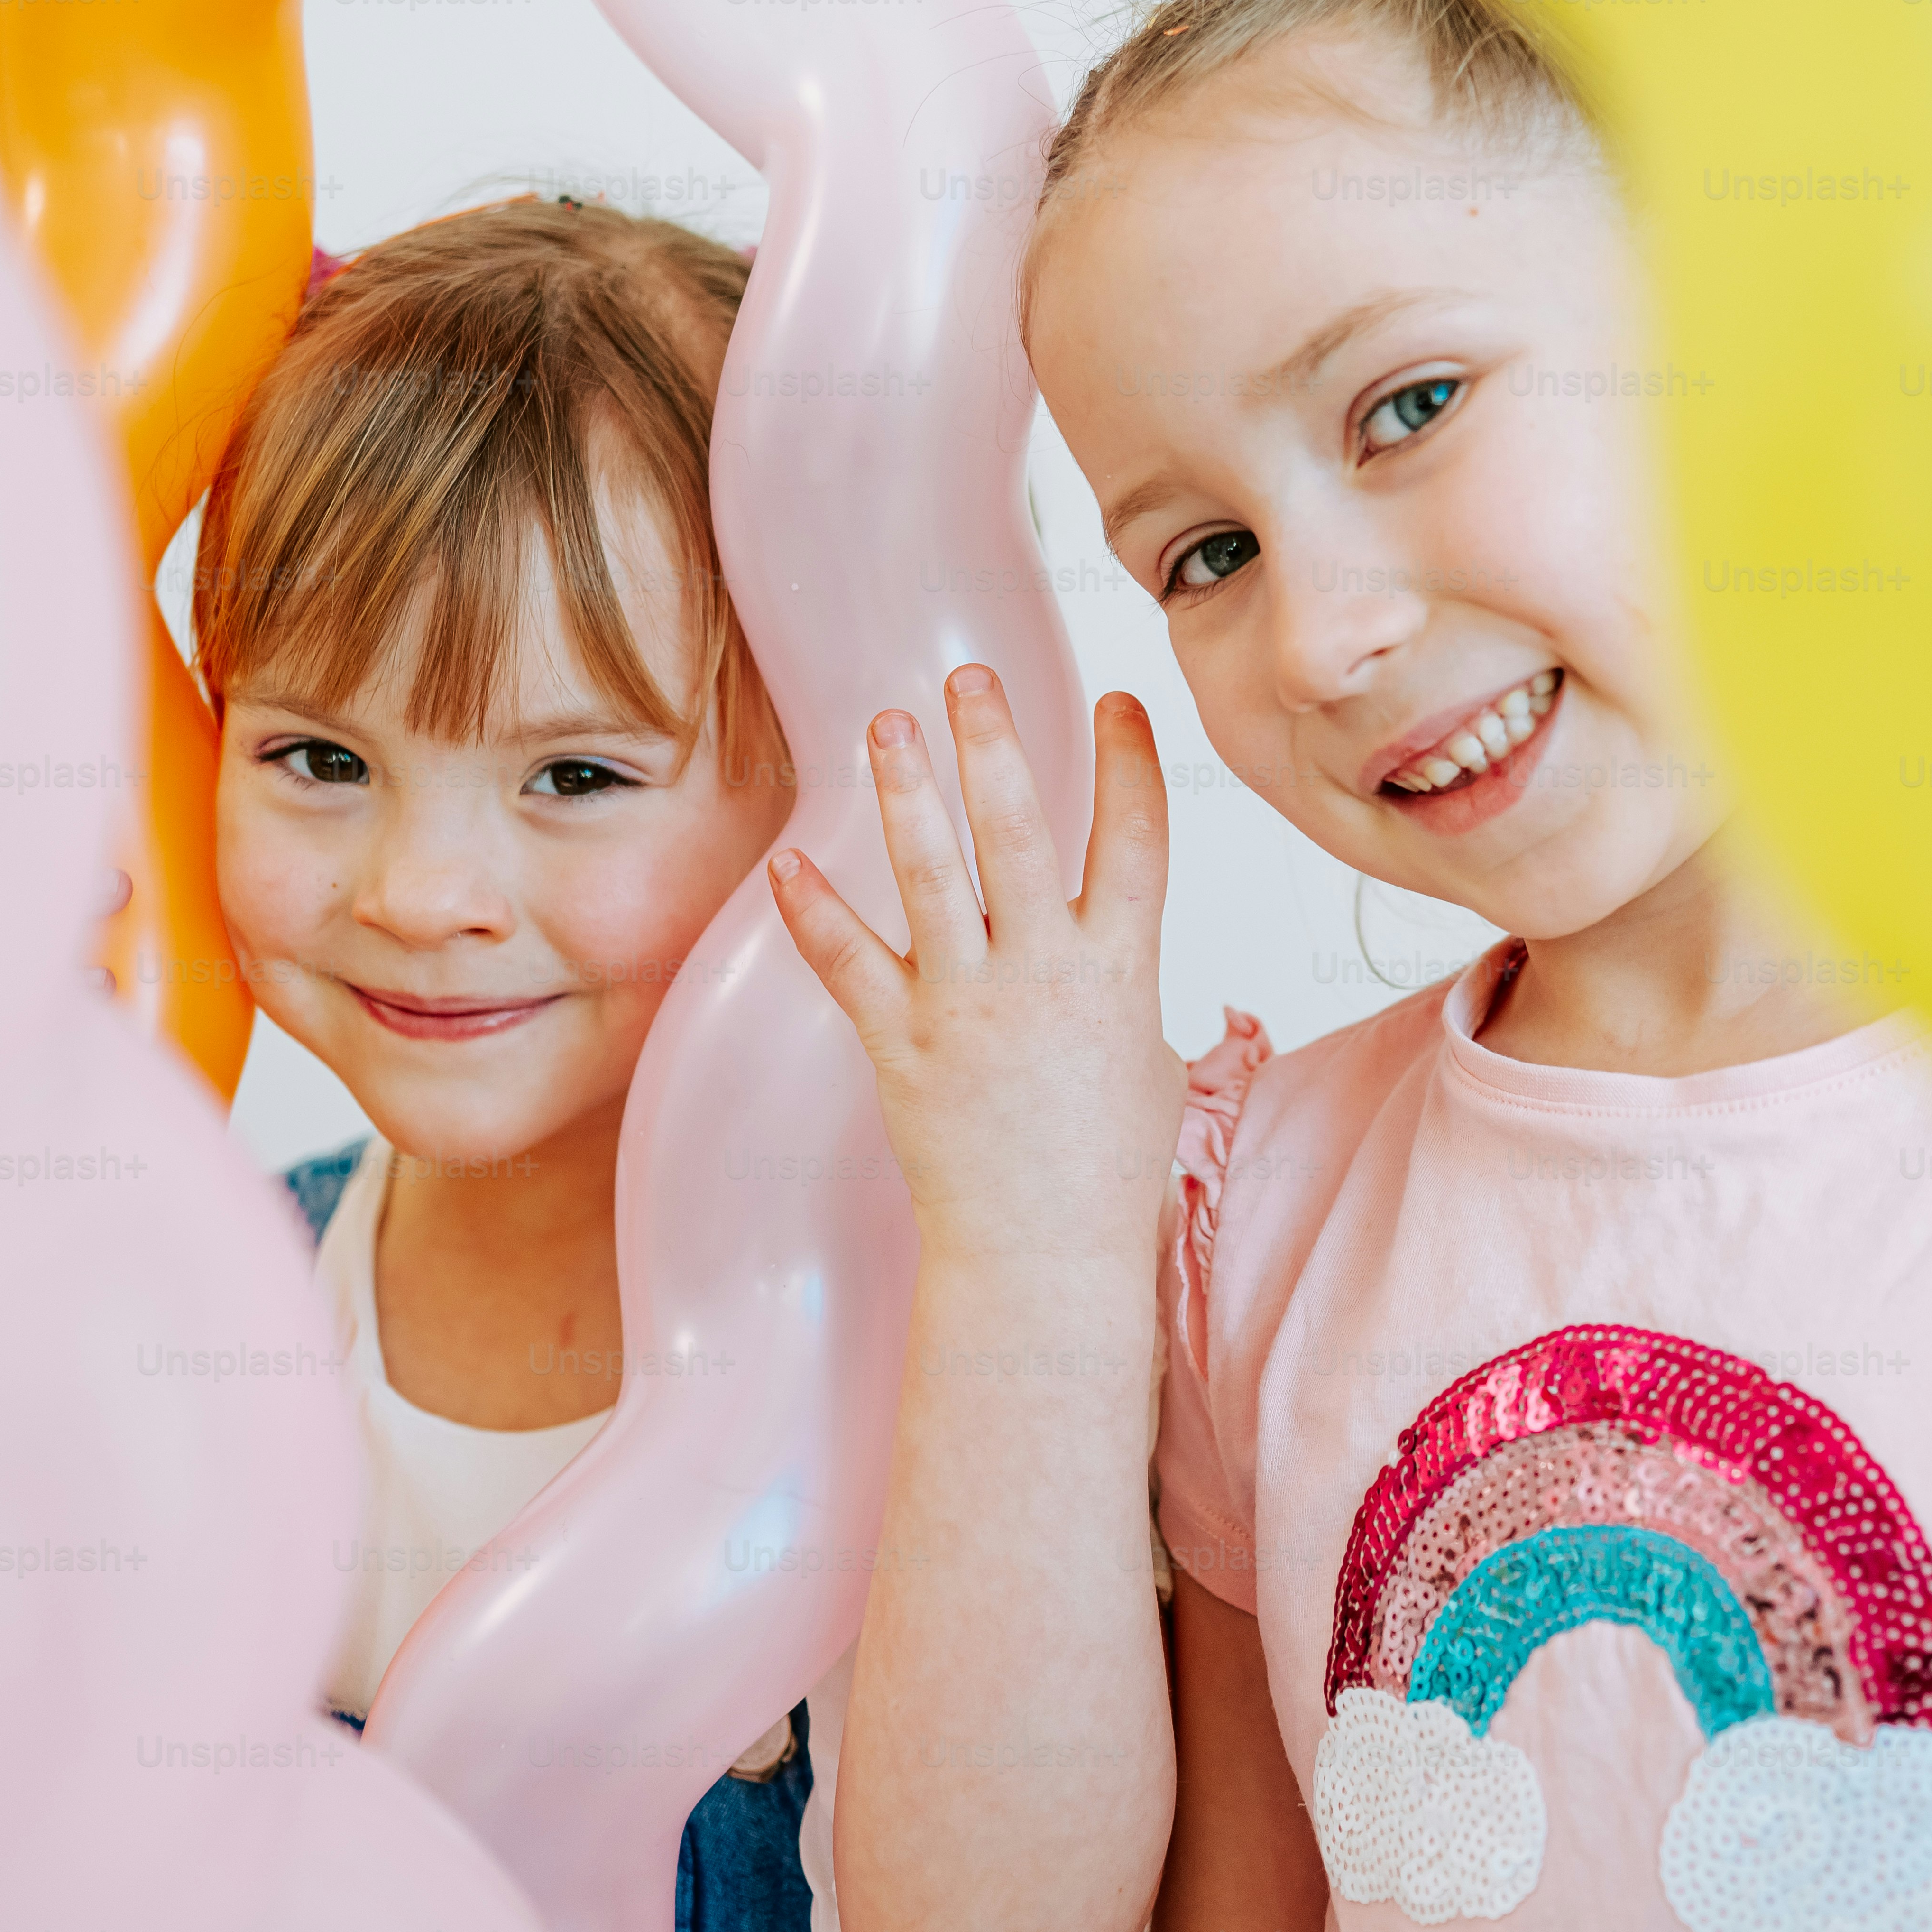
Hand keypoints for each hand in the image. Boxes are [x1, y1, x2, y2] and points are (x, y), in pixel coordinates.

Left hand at [770, 666, 1187, 1273]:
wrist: (1047, 1256)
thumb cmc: (1105, 1165)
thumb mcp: (1145, 1056)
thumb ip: (1120, 981)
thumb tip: (1110, 936)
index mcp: (1120, 971)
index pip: (1138, 840)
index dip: (1127, 763)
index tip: (1116, 700)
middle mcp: (1044, 974)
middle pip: (1020, 831)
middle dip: (993, 744)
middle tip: (969, 675)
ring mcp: (968, 1005)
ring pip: (932, 875)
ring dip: (908, 792)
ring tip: (888, 724)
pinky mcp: (903, 1044)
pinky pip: (849, 962)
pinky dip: (814, 912)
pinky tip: (786, 863)